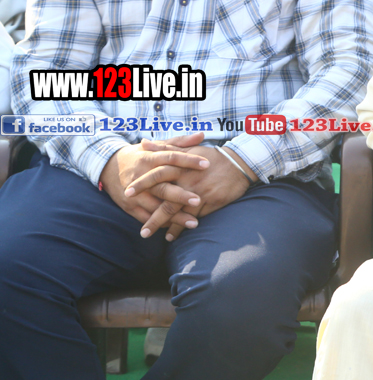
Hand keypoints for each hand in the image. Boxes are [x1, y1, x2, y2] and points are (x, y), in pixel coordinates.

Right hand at [100, 133, 208, 239]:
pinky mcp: (130, 207)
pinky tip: (176, 230)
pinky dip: (160, 224)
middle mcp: (141, 176)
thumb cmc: (140, 156)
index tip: (207, 164)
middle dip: (180, 195)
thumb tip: (202, 135)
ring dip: (174, 216)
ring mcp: (135, 194)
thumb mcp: (156, 146)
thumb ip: (180, 142)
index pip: (171, 158)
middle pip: (162, 186)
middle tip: (199, 200)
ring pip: (155, 206)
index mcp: (150, 158)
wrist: (108, 167)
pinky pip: (146, 217)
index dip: (189, 160)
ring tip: (193, 222)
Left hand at [124, 135, 253, 237]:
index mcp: (181, 166)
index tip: (127, 194)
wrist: (239, 163)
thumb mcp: (188, 149)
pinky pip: (194, 217)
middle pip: (166, 201)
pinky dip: (182, 227)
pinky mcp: (211, 201)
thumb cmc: (212, 156)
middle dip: (153, 218)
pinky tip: (173, 235)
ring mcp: (200, 192)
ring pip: (179, 212)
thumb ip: (164, 148)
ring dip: (165, 226)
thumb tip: (143, 143)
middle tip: (141, 231)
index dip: (142, 184)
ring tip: (153, 236)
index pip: (157, 175)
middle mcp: (189, 180)